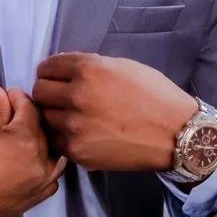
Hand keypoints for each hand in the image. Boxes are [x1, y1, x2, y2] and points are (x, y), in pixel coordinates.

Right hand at [0, 85, 65, 216]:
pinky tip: (28, 161)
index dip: (17, 98)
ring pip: (52, 160)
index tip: (8, 96)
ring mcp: (34, 189)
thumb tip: (0, 97)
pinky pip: (47, 183)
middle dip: (29, 119)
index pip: (30, 111)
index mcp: (26, 143)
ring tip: (22, 137)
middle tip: (11, 112)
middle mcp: (37, 167)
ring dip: (41, 144)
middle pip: (44, 133)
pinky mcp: (26, 204)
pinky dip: (42, 169)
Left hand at [32, 53, 197, 172]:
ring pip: (46, 118)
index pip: (47, 67)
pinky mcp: (79, 151)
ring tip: (73, 117)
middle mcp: (76, 96)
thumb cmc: (154, 96)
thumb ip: (90, 65)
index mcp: (88, 70)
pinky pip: (57, 141)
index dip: (50, 71)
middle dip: (48, 92)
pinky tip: (81, 134)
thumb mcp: (122, 66)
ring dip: (55, 116)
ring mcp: (75, 126)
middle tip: (60, 98)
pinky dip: (64, 137)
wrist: (177, 134)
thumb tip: (64, 69)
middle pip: (39, 92)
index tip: (54, 77)